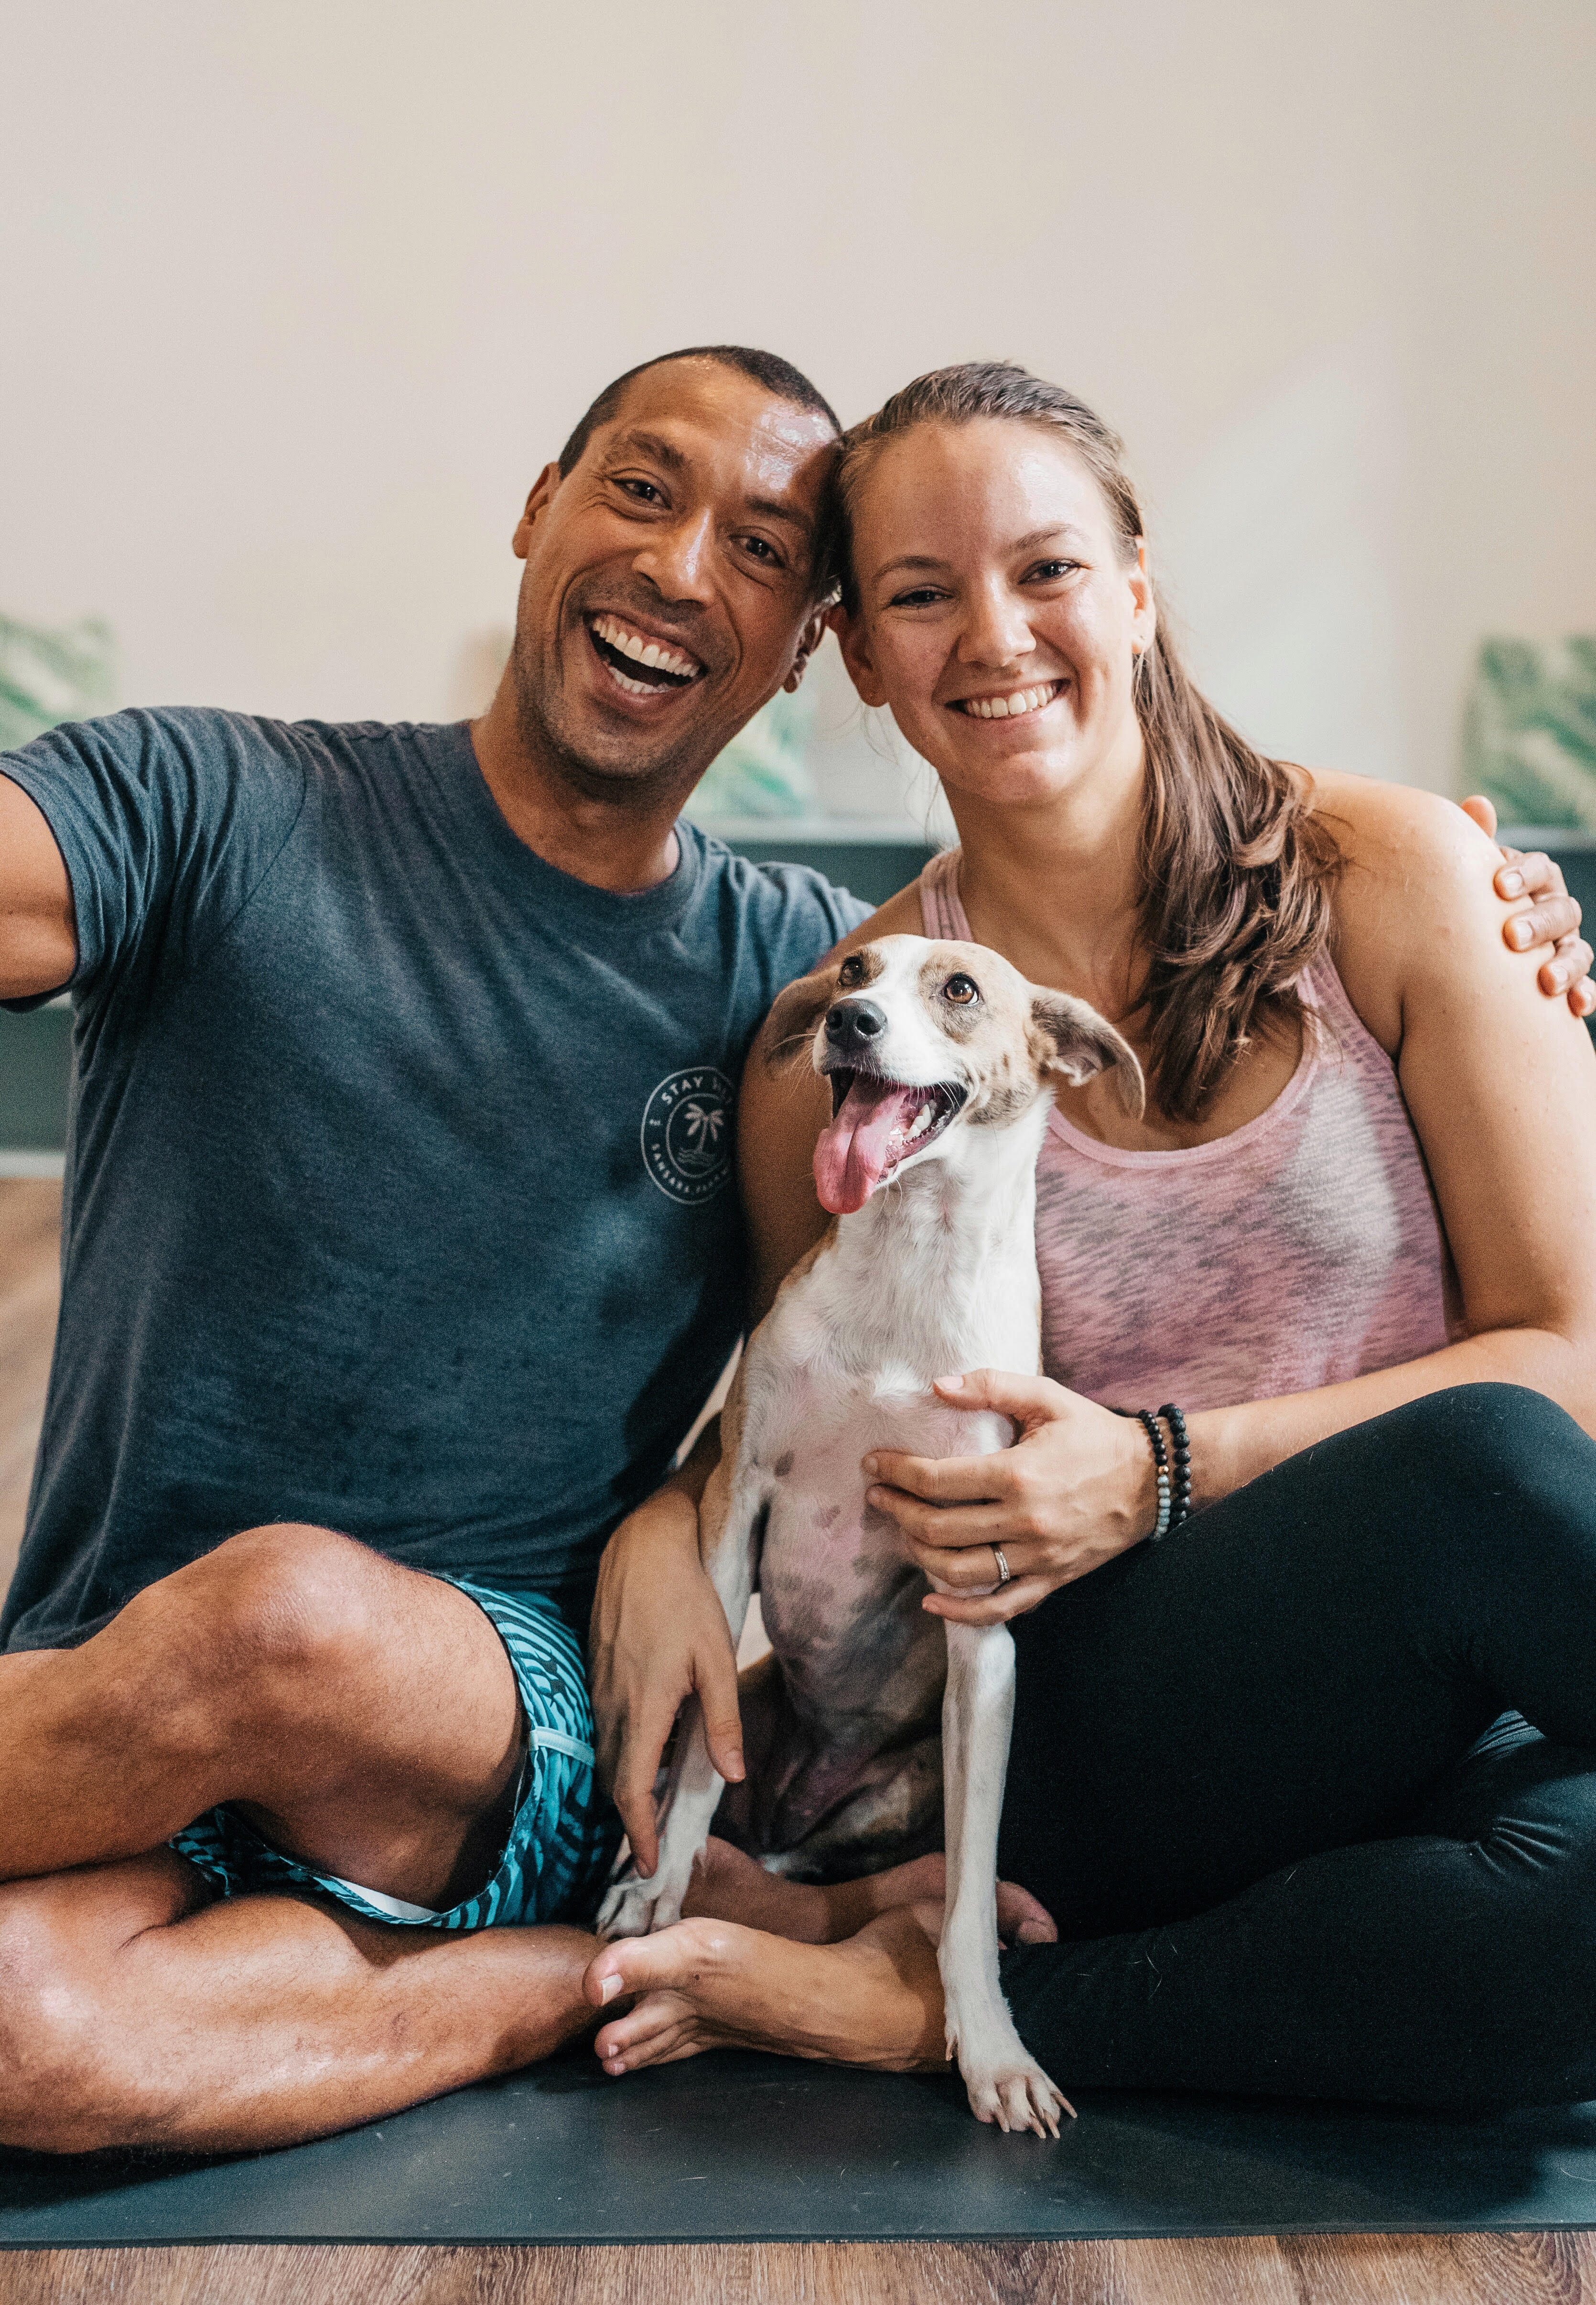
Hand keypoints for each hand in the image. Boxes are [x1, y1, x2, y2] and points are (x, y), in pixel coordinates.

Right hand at [589, 1492, 743, 1878]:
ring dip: (624, 1787)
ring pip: (606, 1753)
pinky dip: (620, 1753)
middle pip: (613, 1779)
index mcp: (643, 1707)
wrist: (644, 1546)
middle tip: (650, 1853)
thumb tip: (732, 1777)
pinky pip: (604, 1727)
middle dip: (629, 1821)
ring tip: (648, 1815)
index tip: (648, 1866)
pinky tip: (643, 1755)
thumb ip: (722, 1720)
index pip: (631, 1788)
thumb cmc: (687, 1598)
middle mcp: (612, 1704)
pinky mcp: (595, 1672)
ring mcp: (598, 1687)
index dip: (638, 1833)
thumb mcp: (717, 1657)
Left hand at [863, 1369, 1156, 1625]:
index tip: (873, 1464)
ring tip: (902, 1531)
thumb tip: (936, 1386)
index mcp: (1017, 1473)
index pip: (937, 1479)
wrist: (1154, 1478)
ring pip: (960, 1571)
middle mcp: (1024, 1521)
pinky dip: (962, 1612)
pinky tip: (933, 1602)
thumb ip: (991, 1387)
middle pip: (939, 1528)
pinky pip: (1001, 1608)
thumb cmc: (1094, 1433)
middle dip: (897, 1511)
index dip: (896, 1472)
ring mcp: (1038, 1557)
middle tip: (878, 1495)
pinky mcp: (1051, 1580)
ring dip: (920, 1554)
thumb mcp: (1046, 1397)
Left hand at [1460, 795, 1594, 1018]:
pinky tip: (1577, 1007)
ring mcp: (1562, 944)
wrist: (1461, 953)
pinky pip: (1581, 985)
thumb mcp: (1464, 877)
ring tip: (1546, 982)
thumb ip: (1473, 847)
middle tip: (1511, 938)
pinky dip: (1583, 993)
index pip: (1540, 869)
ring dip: (1566, 963)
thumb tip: (1478, 802)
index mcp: (1532, 881)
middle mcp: (1553, 909)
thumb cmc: (1464, 904)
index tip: (1497, 886)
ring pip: (1576, 948)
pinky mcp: (1564, 978)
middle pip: (1561, 910)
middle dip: (1540, 922)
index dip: (1523, 874)